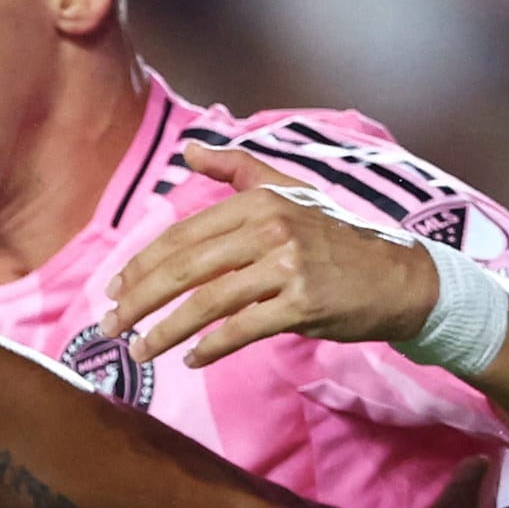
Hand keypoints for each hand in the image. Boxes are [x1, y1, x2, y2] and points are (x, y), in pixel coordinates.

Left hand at [115, 139, 436, 369]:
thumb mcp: (291, 190)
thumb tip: (188, 148)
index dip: (143, 265)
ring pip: (208, 302)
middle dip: (141, 300)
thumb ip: (238, 168)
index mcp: (260, 201)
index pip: (184, 236)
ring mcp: (288, 267)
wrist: (397, 276)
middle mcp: (271, 228)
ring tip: (141, 351)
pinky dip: (211, 347)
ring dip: (166, 332)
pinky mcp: (303, 304)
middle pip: (187, 268)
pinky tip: (191, 360)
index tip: (115, 290)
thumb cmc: (337, 237)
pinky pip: (243, 329)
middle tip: (111, 326)